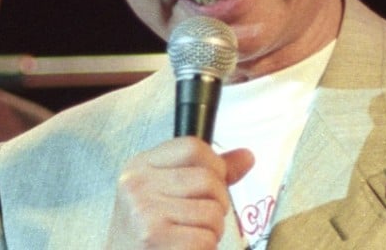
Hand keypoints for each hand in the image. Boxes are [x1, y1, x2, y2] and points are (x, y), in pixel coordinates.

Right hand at [105, 137, 253, 249]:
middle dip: (217, 204)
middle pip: (209, 180)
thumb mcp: (167, 191)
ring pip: (213, 213)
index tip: (211, 185)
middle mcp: (138, 184)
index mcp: (141, 165)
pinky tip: (186, 249)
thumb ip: (207, 171)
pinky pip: (206, 240)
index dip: (214, 166)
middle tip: (200, 219)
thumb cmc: (148, 229)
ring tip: (190, 236)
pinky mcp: (154, 238)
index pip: (193, 147)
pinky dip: (206, 249)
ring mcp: (145, 211)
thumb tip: (248, 156)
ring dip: (212, 231)